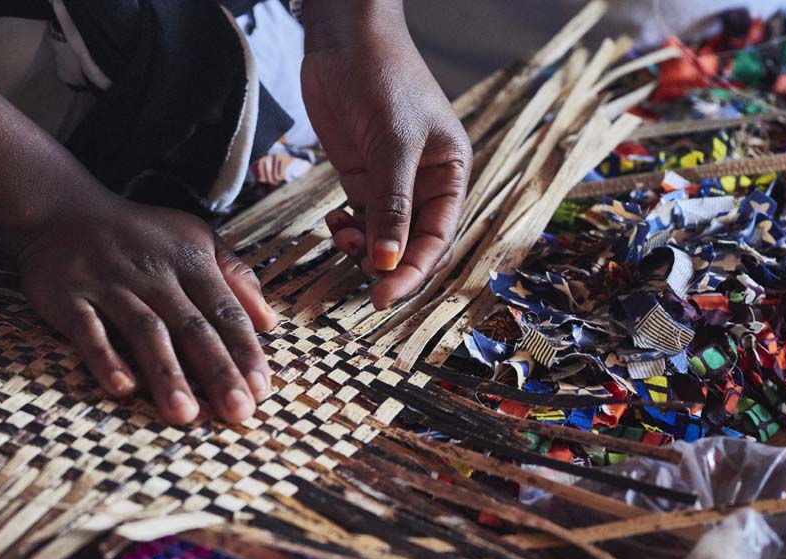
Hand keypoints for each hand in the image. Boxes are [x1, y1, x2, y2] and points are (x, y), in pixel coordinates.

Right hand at [16, 196, 276, 424]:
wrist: (61, 209)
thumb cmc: (142, 234)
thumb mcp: (196, 238)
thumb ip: (235, 275)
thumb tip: (269, 321)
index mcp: (190, 261)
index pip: (225, 310)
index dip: (245, 351)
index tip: (261, 391)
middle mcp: (153, 274)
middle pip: (192, 326)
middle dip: (218, 371)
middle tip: (237, 412)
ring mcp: (110, 284)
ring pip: (145, 331)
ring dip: (167, 373)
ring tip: (185, 414)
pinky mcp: (68, 296)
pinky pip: (88, 329)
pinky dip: (105, 357)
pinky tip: (123, 388)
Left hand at [301, 0, 471, 309]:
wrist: (344, 37)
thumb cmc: (382, 78)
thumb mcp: (393, 144)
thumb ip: (391, 206)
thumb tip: (386, 263)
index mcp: (450, 172)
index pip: (439, 236)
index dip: (413, 270)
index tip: (384, 293)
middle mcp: (425, 183)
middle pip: (413, 245)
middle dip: (389, 266)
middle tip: (363, 286)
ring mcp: (392, 182)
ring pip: (384, 238)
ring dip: (364, 250)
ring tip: (341, 239)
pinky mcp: (362, 178)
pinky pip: (360, 221)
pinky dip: (348, 232)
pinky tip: (335, 225)